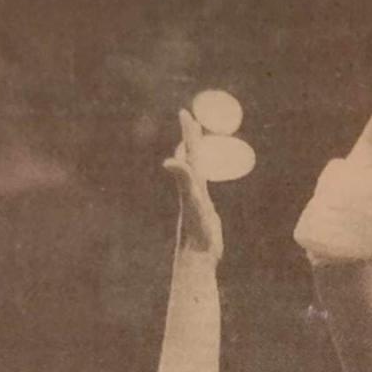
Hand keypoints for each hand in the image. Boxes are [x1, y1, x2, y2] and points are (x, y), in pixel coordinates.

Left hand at [163, 109, 223, 259]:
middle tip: (190, 120)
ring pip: (195, 172)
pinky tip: (201, 181)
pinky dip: (201, 178)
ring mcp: (198, 200)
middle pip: (191, 158)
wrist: (197, 259)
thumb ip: (183, 180)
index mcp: (193, 184)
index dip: (189, 133)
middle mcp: (193, 189)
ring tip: (194, 146)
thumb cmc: (197, 232)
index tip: (185, 112)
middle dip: (191, 138)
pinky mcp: (203, 212)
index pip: (191, 152)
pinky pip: (202, 188)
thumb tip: (167, 162)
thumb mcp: (193, 202)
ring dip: (194, 156)